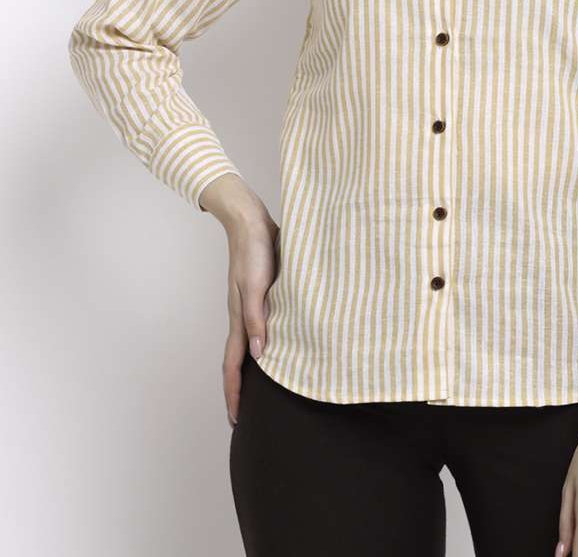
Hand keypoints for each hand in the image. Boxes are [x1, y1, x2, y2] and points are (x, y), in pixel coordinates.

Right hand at [220, 207, 279, 429]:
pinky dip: (264, 345)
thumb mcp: (256, 286)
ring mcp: (250, 306)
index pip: (233, 365)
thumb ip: (257, 319)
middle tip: (245, 416)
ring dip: (251, 370)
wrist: (251, 222)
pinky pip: (260, 329)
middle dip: (239, 390)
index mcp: (239, 318)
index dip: (235, 394)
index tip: (237, 421)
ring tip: (261, 391)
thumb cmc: (254, 251)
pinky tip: (277, 348)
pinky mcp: (261, 295)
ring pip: (248, 347)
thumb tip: (258, 355)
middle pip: (237, 361)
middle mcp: (243, 317)